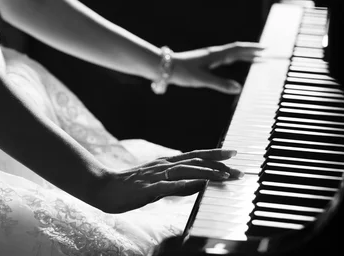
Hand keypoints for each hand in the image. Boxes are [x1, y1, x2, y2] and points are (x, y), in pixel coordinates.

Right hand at [93, 148, 242, 212]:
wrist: (104, 188)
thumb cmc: (131, 187)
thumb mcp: (158, 183)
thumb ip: (178, 183)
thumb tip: (199, 184)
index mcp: (166, 163)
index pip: (196, 155)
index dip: (215, 154)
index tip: (234, 153)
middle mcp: (164, 165)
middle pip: (196, 161)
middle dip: (219, 164)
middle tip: (239, 169)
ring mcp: (156, 176)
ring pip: (186, 171)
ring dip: (207, 172)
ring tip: (225, 176)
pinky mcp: (148, 189)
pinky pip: (168, 186)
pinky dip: (184, 184)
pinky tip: (196, 185)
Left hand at [171, 42, 264, 92]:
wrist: (164, 67)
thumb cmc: (182, 72)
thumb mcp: (202, 80)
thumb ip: (220, 84)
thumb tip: (239, 88)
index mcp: (215, 55)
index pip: (238, 49)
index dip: (252, 49)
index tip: (266, 48)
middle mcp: (214, 54)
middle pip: (236, 50)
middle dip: (251, 52)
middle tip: (266, 53)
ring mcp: (209, 57)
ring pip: (230, 54)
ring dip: (244, 56)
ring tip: (255, 59)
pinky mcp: (204, 62)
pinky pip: (224, 59)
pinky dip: (233, 60)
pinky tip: (233, 64)